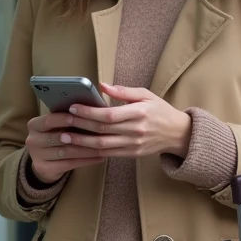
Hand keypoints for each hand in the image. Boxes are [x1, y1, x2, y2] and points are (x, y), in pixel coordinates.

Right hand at [24, 112, 106, 183]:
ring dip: (87, 149)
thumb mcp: (57, 126)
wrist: (45, 163)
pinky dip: (86, 160)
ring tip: (103, 146)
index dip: (65, 119)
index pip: (49, 120)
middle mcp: (32, 140)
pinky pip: (69, 164)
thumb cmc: (57, 137)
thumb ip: (68, 118)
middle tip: (99, 133)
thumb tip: (91, 107)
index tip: (81, 116)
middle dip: (80, 135)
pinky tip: (99, 157)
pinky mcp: (44, 169)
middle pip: (59, 137)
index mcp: (34, 125)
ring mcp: (36, 156)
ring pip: (66, 152)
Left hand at [59, 83, 191, 158]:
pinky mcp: (132, 154)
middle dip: (80, 126)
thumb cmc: (160, 111)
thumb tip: (102, 86)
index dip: (89, 112)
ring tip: (65, 137)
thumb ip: (124, 91)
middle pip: (103, 130)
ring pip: (103, 145)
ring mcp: (134, 144)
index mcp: (140, 113)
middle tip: (63, 122)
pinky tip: (79, 147)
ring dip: (81, 142)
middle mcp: (137, 130)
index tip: (74, 107)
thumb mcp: (146, 95)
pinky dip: (92, 151)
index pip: (110, 114)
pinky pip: (108, 154)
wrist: (177, 133)